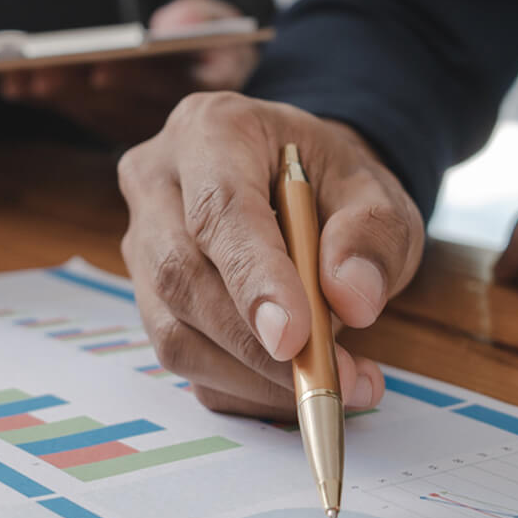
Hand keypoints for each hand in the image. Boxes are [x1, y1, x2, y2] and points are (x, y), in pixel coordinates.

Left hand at [1, 0, 257, 145]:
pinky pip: (80, 114)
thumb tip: (173, 25)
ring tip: (18, 75)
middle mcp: (176, 124)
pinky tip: (14, 85)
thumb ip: (199, 15)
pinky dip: (47, 100)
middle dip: (77, 88)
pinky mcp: (115, 125)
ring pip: (95, 114)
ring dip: (55, 96)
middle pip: (121, 106)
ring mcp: (142, 127)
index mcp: (207, 92)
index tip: (99, 69)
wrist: (207, 59)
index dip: (132, 79)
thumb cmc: (209, 33)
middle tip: (41, 72)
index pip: (169, 87)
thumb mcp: (216, 16)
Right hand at [118, 92, 423, 419]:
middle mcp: (157, 181)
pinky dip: (244, 387)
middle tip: (336, 378)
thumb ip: (372, 234)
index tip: (296, 338)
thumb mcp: (375, 189)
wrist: (300, 186)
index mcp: (211, 130)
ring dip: (253, 375)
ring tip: (336, 382)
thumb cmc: (331, 181)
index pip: (217, 211)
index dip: (253, 280)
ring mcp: (142, 242)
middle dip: (257, 344)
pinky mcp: (148, 297)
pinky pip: (185, 360)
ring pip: (173, 330)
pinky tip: (296, 383)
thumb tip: (352, 298)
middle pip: (182, 277)